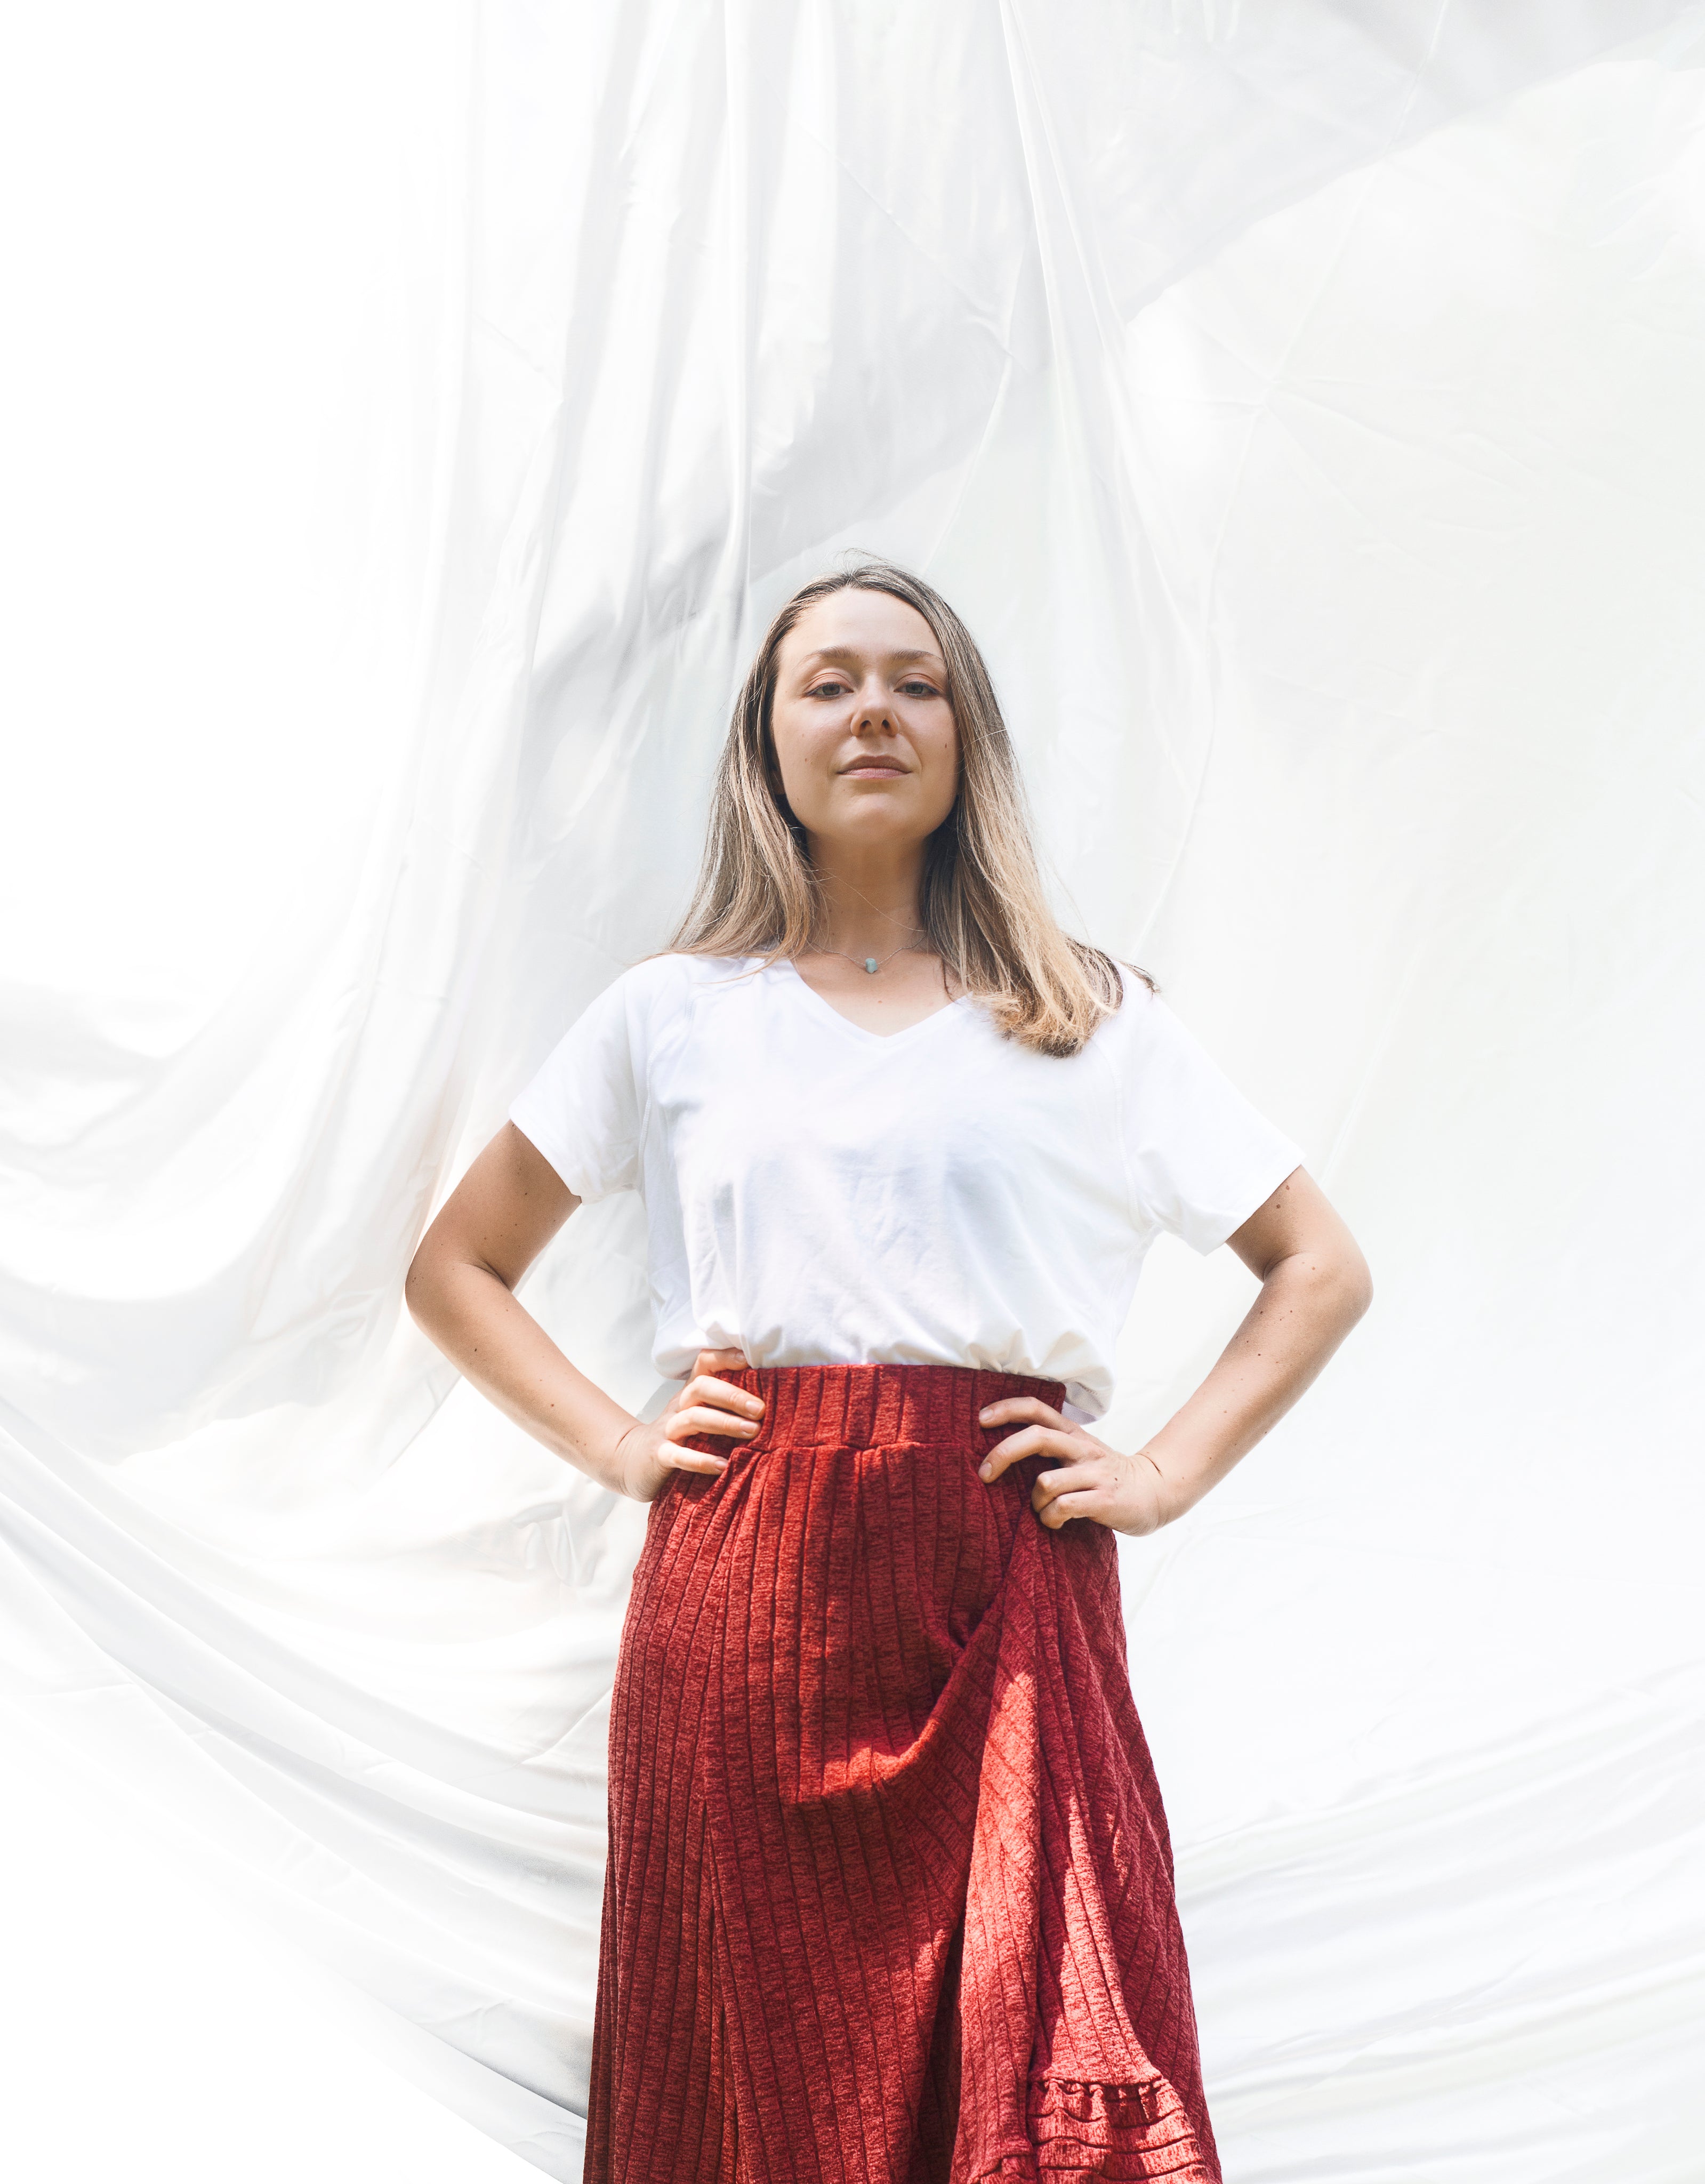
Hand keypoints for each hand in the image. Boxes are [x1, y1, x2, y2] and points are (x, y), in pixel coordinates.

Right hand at [609, 1350, 761, 1501]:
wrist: (632, 1461)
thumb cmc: (680, 1437)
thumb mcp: (700, 1416)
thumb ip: (725, 1407)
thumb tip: (773, 1401)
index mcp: (690, 1394)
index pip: (704, 1364)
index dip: (725, 1357)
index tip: (749, 1359)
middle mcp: (678, 1406)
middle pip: (701, 1388)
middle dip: (733, 1396)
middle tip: (761, 1409)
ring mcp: (667, 1431)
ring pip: (693, 1418)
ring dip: (724, 1423)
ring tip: (752, 1432)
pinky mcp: (659, 1456)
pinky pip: (678, 1455)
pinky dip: (700, 1460)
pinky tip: (722, 1465)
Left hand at [976, 1395, 1173, 1535]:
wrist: (1156, 1492)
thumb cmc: (1106, 1477)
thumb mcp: (1079, 1454)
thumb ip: (1050, 1450)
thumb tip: (1001, 1455)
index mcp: (1073, 1434)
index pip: (1037, 1409)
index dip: (1007, 1409)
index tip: (980, 1418)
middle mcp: (1082, 1449)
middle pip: (1037, 1437)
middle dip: (1003, 1453)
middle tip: (984, 1474)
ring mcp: (1094, 1474)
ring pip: (1045, 1481)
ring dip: (1034, 1502)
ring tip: (1043, 1512)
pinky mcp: (1104, 1499)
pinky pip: (1063, 1507)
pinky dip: (1050, 1518)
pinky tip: (1055, 1522)